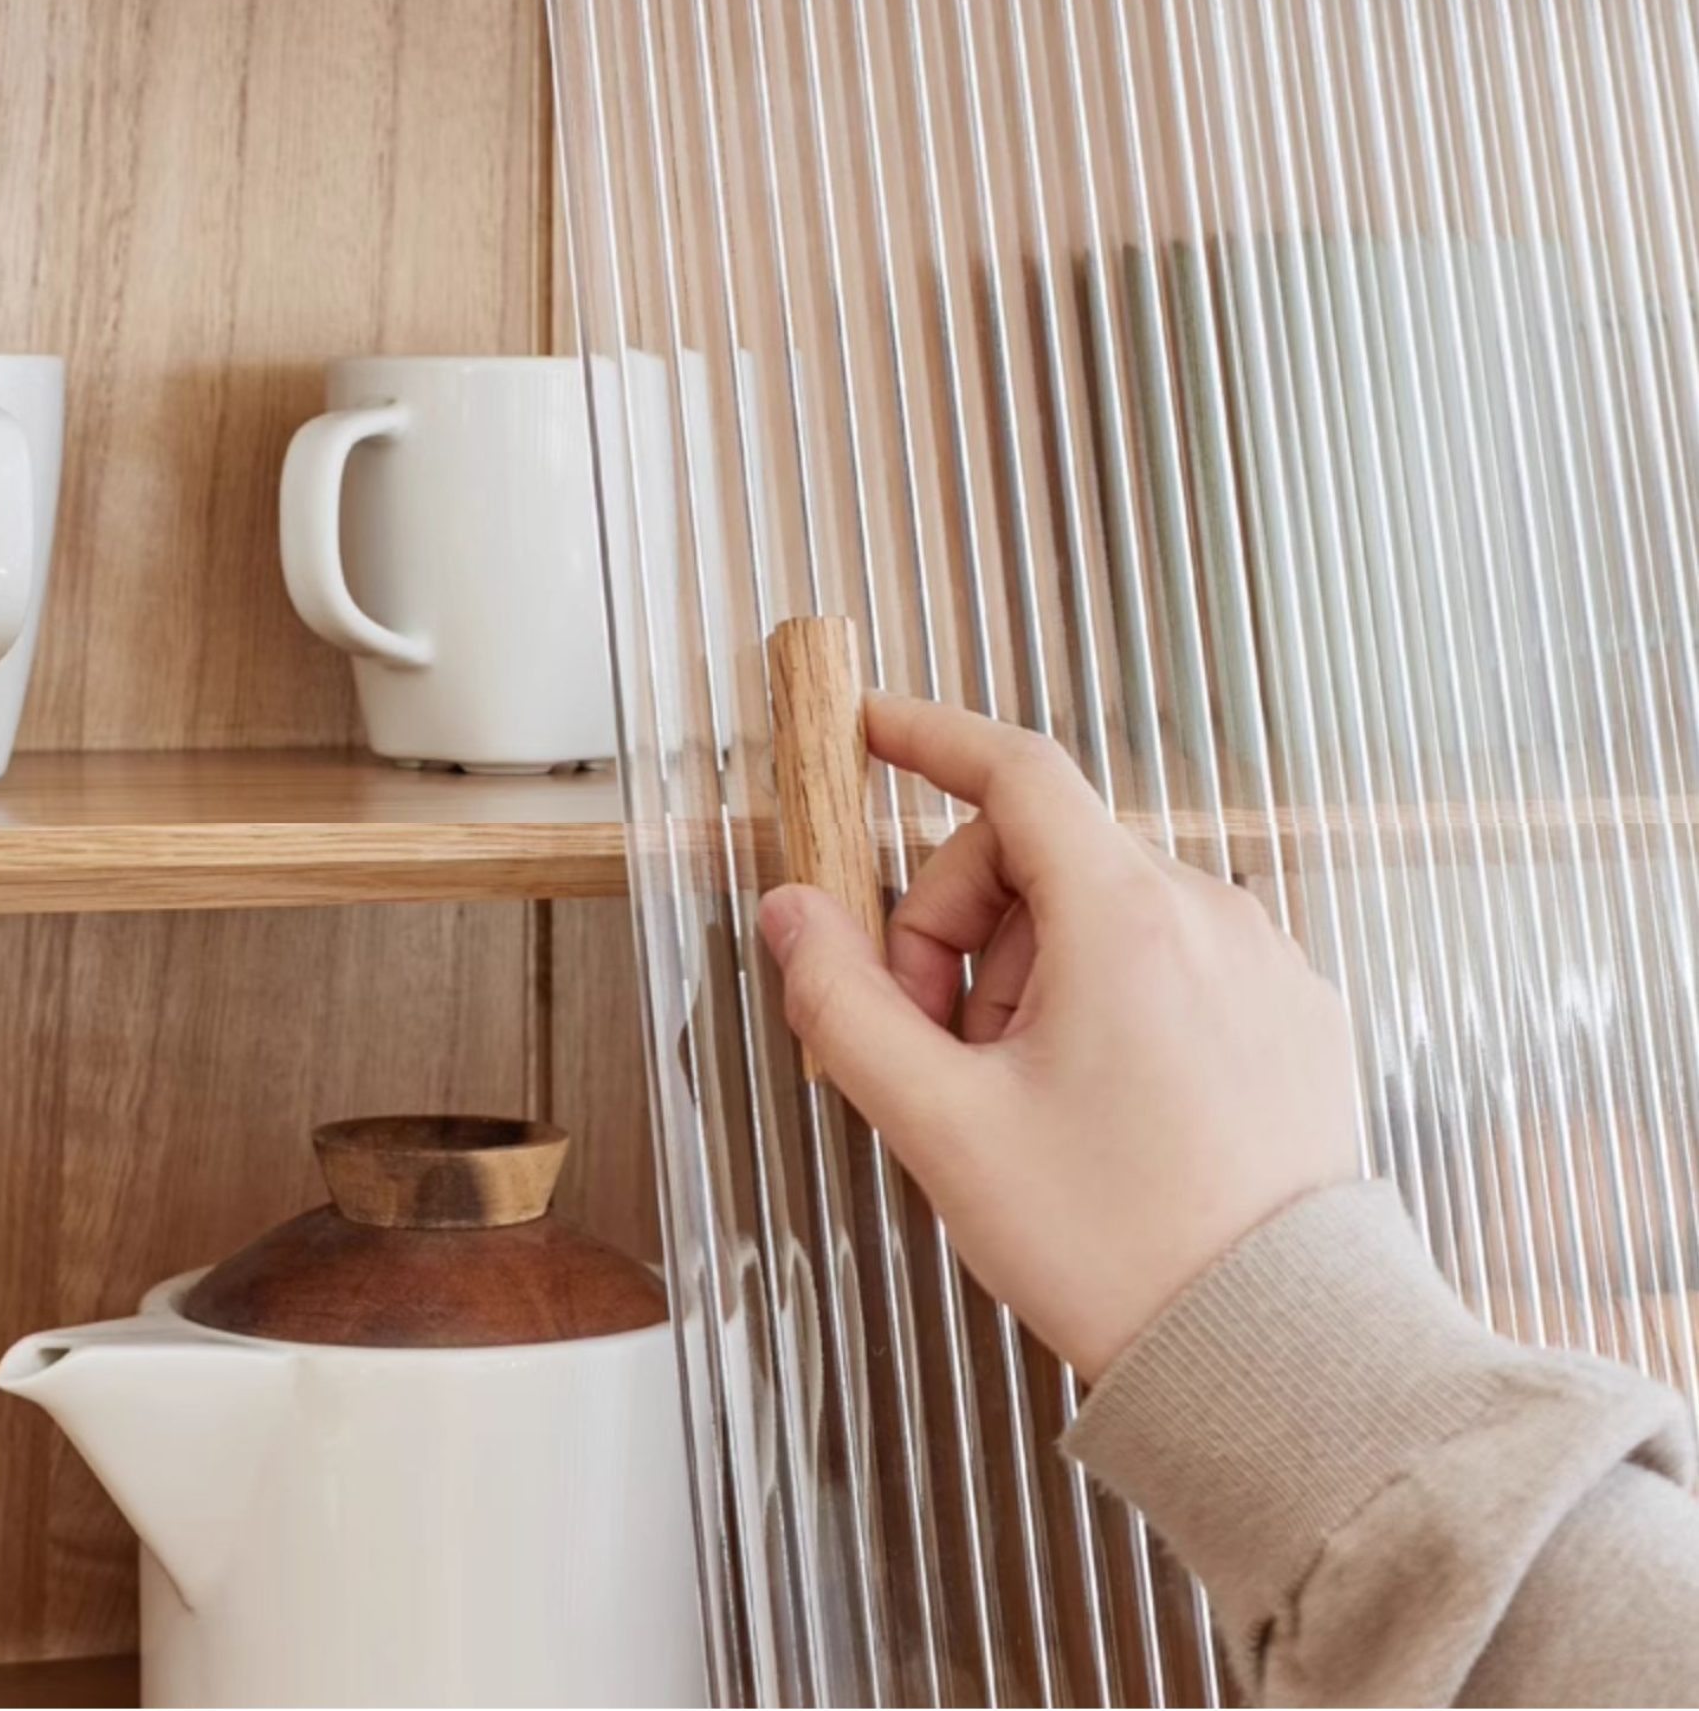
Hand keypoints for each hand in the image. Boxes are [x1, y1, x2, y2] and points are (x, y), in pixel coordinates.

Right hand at [758, 694, 1360, 1382]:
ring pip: (1102, 912)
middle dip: (960, 930)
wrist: (1276, 1356)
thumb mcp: (945, 1128)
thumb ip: (847, 1005)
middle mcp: (1209, 916)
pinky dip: (1107, 996)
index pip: (1015, 771)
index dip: (929, 738)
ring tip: (1022, 1095)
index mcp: (1127, 919)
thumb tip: (793, 915)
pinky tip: (1097, 1100)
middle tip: (934, 1045)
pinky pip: (1171, 958)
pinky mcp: (1292, 1014)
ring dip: (1031, 974)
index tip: (873, 729)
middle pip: (1040, 856)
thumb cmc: (1120, 1248)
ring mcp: (1262, 963)